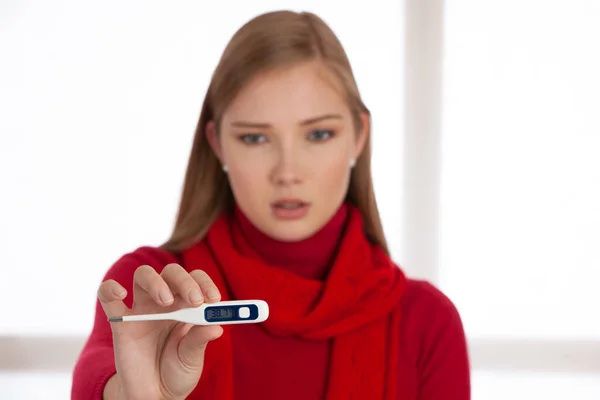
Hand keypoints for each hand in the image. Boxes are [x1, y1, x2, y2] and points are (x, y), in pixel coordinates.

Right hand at [98, 264, 223, 399]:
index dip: (205, 283)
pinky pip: (107, 296)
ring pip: (143, 275)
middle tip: (194, 300)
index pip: (196, 280)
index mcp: (187, 306)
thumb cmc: (176, 372)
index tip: (214, 298)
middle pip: (171, 273)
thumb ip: (199, 341)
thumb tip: (216, 327)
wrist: (153, 395)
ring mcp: (142, 310)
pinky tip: (122, 294)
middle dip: (184, 281)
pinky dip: (110, 288)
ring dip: (156, 281)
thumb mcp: (192, 359)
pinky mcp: (120, 322)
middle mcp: (165, 302)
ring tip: (165, 301)